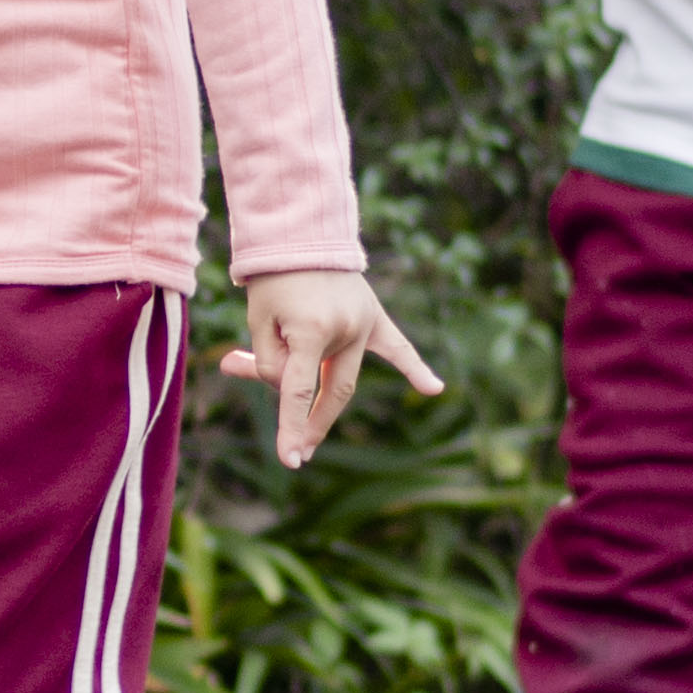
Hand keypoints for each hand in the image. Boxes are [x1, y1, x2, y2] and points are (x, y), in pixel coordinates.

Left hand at [216, 269, 443, 468]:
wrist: (301, 233)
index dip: (290, 426)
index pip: (299, 390)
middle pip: (327, 389)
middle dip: (309, 423)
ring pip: (342, 373)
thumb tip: (284, 389)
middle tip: (295, 453)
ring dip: (312, 386)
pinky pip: (396, 346)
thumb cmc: (273, 278)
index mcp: (312, 328)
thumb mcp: (258, 319)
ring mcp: (364, 323)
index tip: (289, 460)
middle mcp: (345, 329)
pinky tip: (434, 388)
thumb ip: (269, 360)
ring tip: (283, 403)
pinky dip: (414, 367)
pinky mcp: (374, 316)